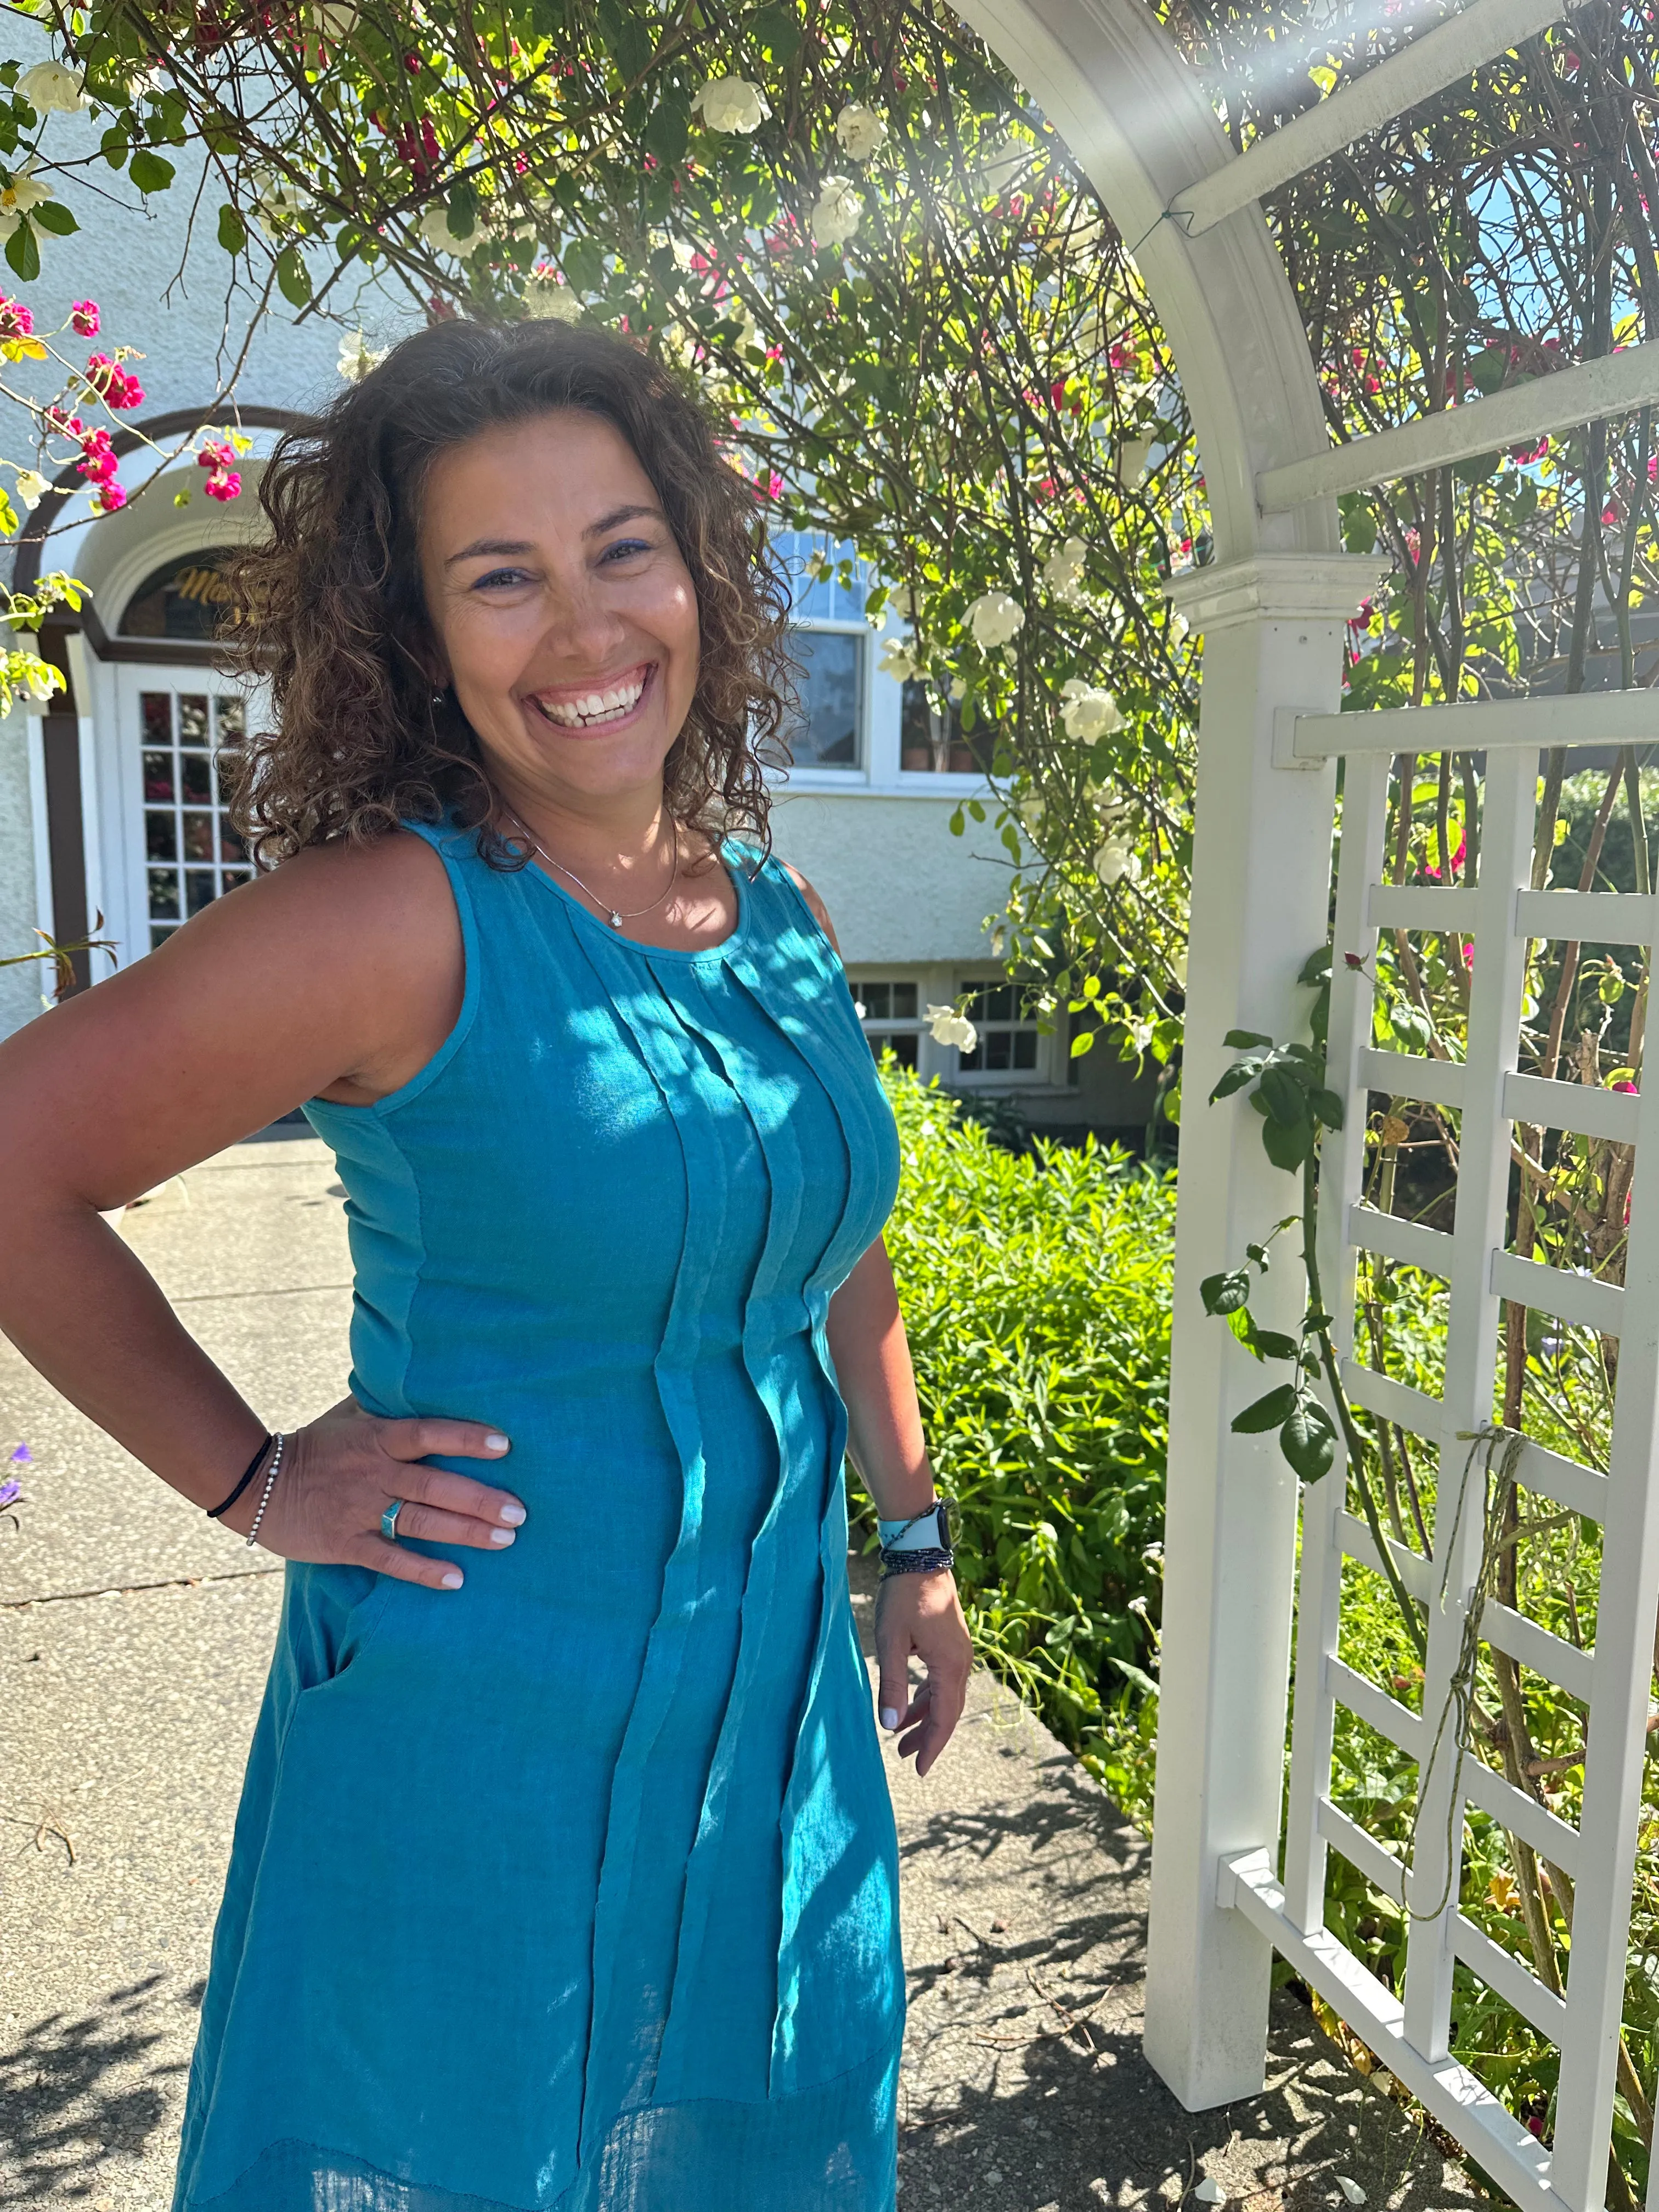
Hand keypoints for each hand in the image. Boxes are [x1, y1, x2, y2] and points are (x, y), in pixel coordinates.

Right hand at [219, 1396, 524, 1590]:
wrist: (257, 1483)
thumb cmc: (315, 1444)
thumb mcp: (350, 1415)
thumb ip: (388, 1404)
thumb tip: (427, 1377)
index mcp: (378, 1438)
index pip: (429, 1433)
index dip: (466, 1438)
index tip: (505, 1444)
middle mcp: (375, 1473)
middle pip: (435, 1485)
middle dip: (481, 1499)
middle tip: (520, 1512)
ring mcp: (361, 1509)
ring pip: (421, 1521)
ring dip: (466, 1532)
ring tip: (506, 1540)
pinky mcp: (347, 1543)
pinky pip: (391, 1559)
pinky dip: (423, 1570)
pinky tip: (456, 1579)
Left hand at [874, 1566, 971, 1776]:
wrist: (921, 1557)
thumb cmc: (903, 1597)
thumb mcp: (891, 1642)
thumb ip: (893, 1684)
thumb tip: (890, 1726)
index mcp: (950, 1666)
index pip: (943, 1719)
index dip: (931, 1746)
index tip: (919, 1771)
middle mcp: (961, 1663)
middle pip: (948, 1711)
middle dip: (928, 1736)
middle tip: (907, 1758)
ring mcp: (959, 1652)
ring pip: (945, 1696)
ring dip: (925, 1717)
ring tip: (902, 1737)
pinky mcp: (951, 1643)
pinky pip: (943, 1680)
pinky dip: (928, 1697)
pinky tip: (912, 1703)